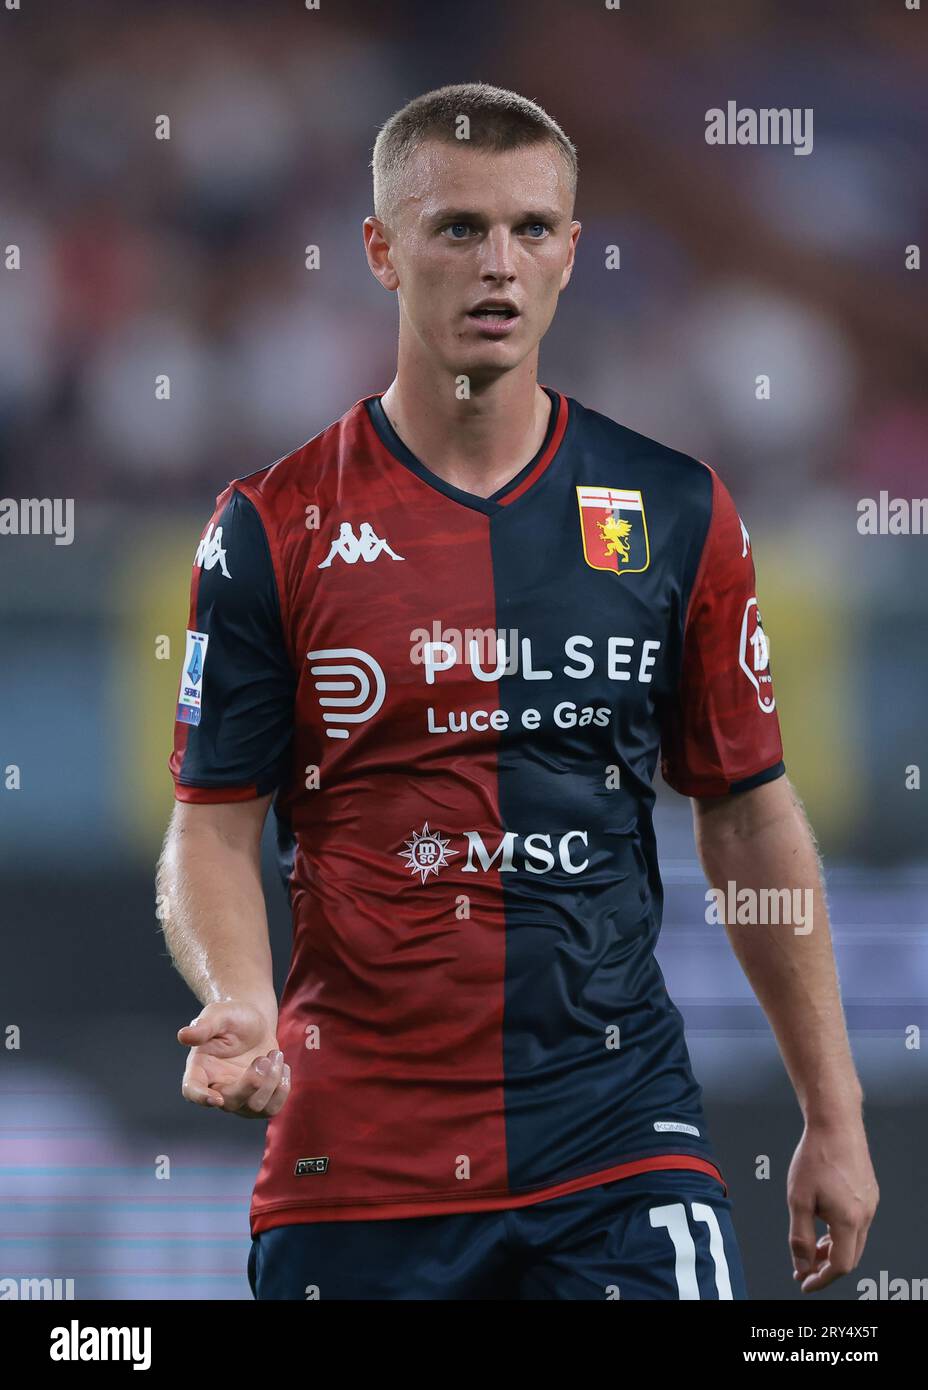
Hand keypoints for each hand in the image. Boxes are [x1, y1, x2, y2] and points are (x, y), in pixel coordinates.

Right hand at [177, 1000, 290, 1118]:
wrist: (254, 1021)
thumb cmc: (232, 1016)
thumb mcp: (219, 1014)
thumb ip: (204, 1026)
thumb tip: (183, 1036)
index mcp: (200, 1068)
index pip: (192, 1090)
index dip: (201, 1098)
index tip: (217, 1099)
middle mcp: (216, 1087)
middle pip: (230, 1103)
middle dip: (252, 1083)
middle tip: (264, 1058)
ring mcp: (238, 1097)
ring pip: (254, 1107)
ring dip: (271, 1082)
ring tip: (275, 1054)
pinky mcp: (258, 1098)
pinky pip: (272, 1108)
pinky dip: (282, 1089)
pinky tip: (281, 1066)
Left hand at [787, 1117, 878, 1291]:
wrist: (836, 1124)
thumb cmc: (814, 1158)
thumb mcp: (798, 1200)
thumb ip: (800, 1237)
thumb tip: (802, 1266)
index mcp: (849, 1220)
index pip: (840, 1266)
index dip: (821, 1279)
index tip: (803, 1283)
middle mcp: (866, 1215)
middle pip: (850, 1256)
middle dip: (826, 1266)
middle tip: (803, 1266)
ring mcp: (871, 1203)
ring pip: (855, 1239)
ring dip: (834, 1248)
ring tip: (812, 1245)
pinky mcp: (870, 1192)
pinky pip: (858, 1222)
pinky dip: (841, 1231)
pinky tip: (824, 1221)